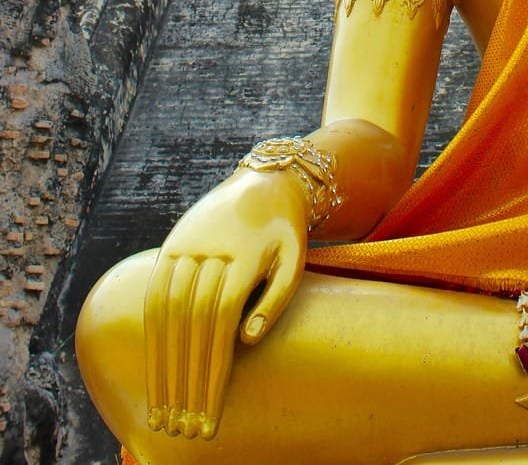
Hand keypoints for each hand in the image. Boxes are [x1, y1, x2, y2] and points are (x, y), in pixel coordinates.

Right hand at [143, 166, 308, 439]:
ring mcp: (186, 246)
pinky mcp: (171, 245)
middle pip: (192, 321)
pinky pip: (155, 293)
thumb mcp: (294, 259)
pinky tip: (154, 364)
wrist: (264, 181)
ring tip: (165, 408)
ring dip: (164, 362)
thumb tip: (244, 340)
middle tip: (185, 425)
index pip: (221, 321)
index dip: (212, 369)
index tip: (211, 412)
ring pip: (168, 311)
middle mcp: (210, 250)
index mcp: (244, 254)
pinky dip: (152, 331)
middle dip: (187, 377)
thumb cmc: (284, 230)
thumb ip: (274, 300)